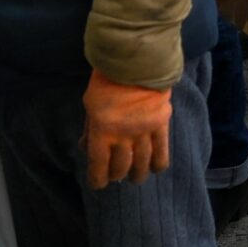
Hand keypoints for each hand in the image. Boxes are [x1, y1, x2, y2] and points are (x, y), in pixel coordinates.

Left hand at [81, 69, 172, 188]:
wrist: (136, 61)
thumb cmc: (107, 81)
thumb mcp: (90, 105)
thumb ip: (90, 129)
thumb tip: (85, 148)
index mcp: (101, 131)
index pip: (99, 166)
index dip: (98, 180)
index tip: (99, 184)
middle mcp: (122, 136)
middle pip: (121, 166)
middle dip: (118, 175)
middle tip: (118, 176)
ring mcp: (143, 131)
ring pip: (141, 162)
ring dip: (138, 174)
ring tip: (136, 178)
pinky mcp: (160, 123)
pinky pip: (162, 150)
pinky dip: (159, 163)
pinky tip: (156, 169)